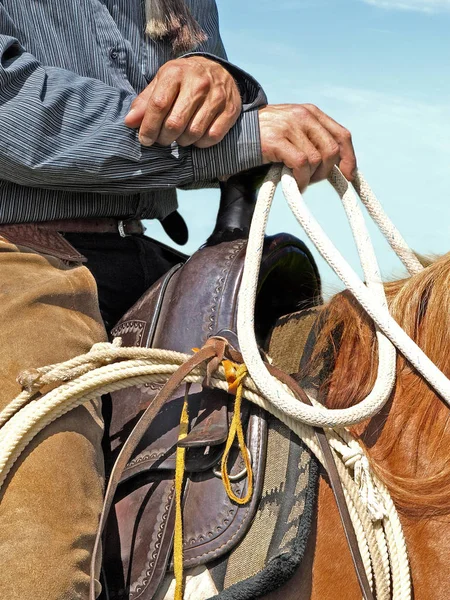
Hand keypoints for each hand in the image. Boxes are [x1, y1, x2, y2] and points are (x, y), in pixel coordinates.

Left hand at [124, 56, 241, 147]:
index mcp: (176, 73)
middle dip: (164, 138)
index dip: (148, 127)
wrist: (218, 69)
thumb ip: (145, 102)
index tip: (145, 139)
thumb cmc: (184, 79)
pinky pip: (212, 137)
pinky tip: (196, 137)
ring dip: (182, 142)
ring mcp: (217, 97)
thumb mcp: (162, 82)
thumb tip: (129, 122)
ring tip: (179, 137)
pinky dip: (201, 143)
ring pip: (193, 133)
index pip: (159, 105)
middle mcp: (198, 83)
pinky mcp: (230, 110)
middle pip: (175, 123)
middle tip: (162, 140)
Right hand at [259, 104, 356, 189]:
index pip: (342, 135)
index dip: (349, 158)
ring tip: (298, 181)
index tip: (349, 176)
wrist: (231, 135)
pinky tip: (292, 184)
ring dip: (311, 178)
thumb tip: (338, 165)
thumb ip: (312, 140)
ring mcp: (289, 126)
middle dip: (326, 172)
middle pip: (332, 150)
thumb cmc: (262, 140)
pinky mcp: (276, 140)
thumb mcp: (292, 132)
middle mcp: (303, 115)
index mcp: (311, 112)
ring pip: (317, 159)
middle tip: (311, 180)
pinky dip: (300, 179)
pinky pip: (301, 164)